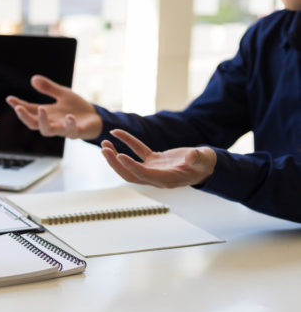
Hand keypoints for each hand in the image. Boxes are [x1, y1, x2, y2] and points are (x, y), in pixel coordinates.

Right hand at [6, 74, 102, 139]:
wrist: (96, 118)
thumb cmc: (77, 108)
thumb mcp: (63, 94)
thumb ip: (49, 88)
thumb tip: (33, 79)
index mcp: (48, 114)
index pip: (29, 110)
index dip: (18, 105)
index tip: (9, 98)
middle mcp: (53, 123)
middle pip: (33, 124)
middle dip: (25, 117)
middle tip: (18, 108)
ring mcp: (64, 129)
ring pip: (48, 131)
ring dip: (43, 122)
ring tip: (41, 109)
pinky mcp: (77, 132)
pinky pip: (71, 131)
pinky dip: (69, 124)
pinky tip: (69, 116)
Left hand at [101, 129, 216, 187]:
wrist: (206, 166)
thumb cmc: (205, 164)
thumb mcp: (203, 160)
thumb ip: (197, 158)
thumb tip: (191, 156)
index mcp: (166, 179)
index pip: (144, 175)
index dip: (131, 166)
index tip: (119, 156)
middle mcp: (156, 177)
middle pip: (130, 174)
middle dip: (116, 164)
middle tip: (105, 150)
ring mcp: (153, 169)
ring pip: (129, 165)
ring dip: (115, 156)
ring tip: (104, 144)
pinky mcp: (153, 160)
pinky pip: (137, 151)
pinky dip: (127, 142)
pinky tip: (116, 132)